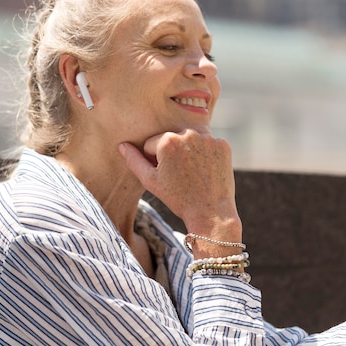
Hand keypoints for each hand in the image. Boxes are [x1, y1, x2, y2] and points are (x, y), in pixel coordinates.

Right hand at [118, 129, 241, 256]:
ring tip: (192, 173)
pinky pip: (208, 144)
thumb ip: (134, 161)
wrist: (211, 212)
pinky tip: (206, 170)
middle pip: (172, 139)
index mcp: (167, 140)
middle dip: (172, 153)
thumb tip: (122, 146)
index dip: (155, 161)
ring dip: (189, 151)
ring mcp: (208, 138)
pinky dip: (206, 154)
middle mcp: (188, 133)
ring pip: (190, 140)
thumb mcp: (150, 181)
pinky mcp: (223, 144)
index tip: (166, 176)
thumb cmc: (178, 199)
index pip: (152, 143)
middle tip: (180, 176)